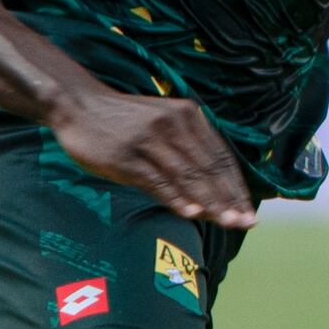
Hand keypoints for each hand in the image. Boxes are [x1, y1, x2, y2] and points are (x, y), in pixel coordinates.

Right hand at [48, 84, 255, 229]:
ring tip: (228, 222)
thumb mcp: (163, 124)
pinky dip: (176, 198)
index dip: (236, 186)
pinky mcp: (127, 156)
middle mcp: (174, 125)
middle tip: (247, 223)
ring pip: (187, 175)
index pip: (220, 156)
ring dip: (210, 202)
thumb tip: (213, 193)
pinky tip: (191, 214)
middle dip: (229, 199)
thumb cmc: (125, 123)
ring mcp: (150, 140)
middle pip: (208, 167)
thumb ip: (188, 150)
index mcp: (188, 116)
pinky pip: (157, 181)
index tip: (249, 210)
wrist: (79, 105)